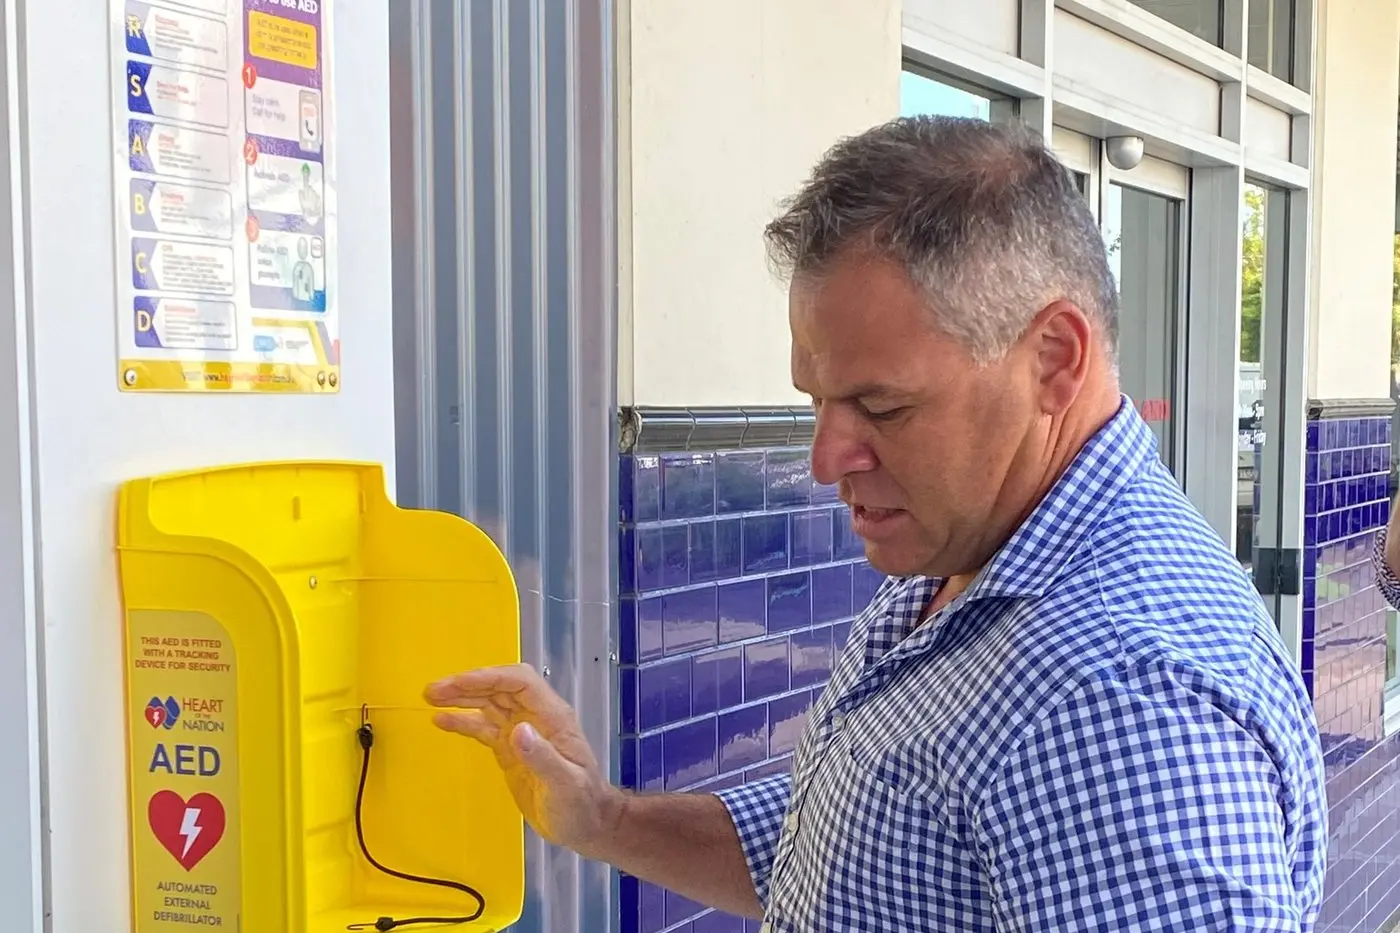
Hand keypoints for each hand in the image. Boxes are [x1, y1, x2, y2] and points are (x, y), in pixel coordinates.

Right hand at [424, 663, 622, 855]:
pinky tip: (442, 720)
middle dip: (467, 684)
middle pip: (499, 688)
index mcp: (553, 717)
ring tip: (431, 698)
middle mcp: (536, 717)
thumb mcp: (566, 784)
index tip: (458, 683)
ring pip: (489, 704)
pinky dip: (463, 721)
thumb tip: (517, 730)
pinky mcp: (510, 750)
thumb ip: (543, 758)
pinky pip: (484, 727)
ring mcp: (521, 733)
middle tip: (433, 690)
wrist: (586, 826)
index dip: (489, 678)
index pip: (520, 682)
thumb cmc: (582, 805)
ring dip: (461, 698)